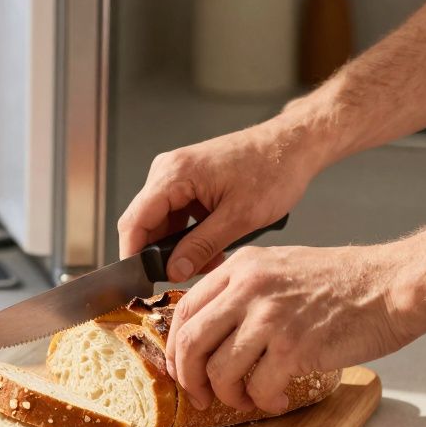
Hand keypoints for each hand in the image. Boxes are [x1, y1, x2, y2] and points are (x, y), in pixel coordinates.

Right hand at [117, 117, 325, 281]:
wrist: (292, 145)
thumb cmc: (272, 171)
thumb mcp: (238, 218)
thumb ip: (201, 246)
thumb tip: (173, 271)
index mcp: (174, 174)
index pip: (135, 221)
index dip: (133, 254)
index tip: (142, 281)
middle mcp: (168, 170)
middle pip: (144, 222)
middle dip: (160, 254)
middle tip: (183, 277)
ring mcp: (178, 174)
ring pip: (161, 221)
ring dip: (178, 246)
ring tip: (207, 263)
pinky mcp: (189, 180)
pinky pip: (176, 213)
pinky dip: (189, 234)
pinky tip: (211, 248)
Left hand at [164, 243, 417, 412]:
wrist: (392, 285)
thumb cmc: (343, 281)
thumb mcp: (280, 267)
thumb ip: (242, 290)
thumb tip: (210, 328)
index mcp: (241, 267)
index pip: (184, 310)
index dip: (176, 347)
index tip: (182, 368)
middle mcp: (249, 288)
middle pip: (191, 342)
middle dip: (188, 378)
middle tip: (200, 395)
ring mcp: (270, 317)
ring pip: (219, 370)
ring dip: (228, 395)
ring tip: (247, 398)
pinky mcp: (294, 347)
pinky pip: (259, 388)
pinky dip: (264, 402)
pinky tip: (277, 398)